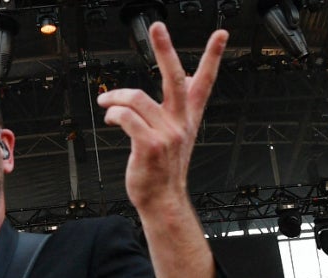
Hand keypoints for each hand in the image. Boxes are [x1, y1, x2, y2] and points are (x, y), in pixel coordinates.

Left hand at [98, 24, 226, 214]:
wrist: (163, 199)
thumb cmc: (164, 168)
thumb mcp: (177, 134)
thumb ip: (178, 107)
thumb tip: (179, 81)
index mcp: (189, 116)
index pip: (205, 81)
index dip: (213, 56)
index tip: (220, 34)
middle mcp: (180, 122)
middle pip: (174, 77)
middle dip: (165, 50)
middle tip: (159, 27)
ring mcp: (167, 134)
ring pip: (136, 98)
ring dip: (115, 97)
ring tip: (107, 102)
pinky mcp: (150, 145)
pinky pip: (126, 117)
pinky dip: (113, 114)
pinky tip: (111, 119)